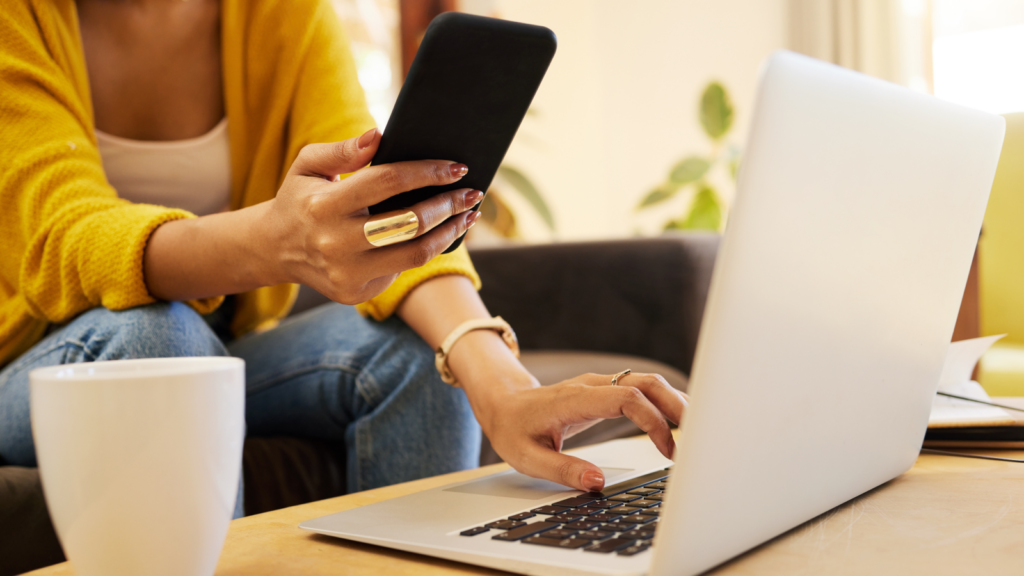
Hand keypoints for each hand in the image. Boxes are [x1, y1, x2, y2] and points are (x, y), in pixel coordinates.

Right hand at [264, 128, 481, 303]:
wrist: (276, 249)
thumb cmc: (302, 198)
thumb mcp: (308, 166)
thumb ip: (342, 150)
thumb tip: (379, 135)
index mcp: (323, 206)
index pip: (387, 182)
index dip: (427, 172)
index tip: (456, 167)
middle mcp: (334, 243)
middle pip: (410, 222)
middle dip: (449, 205)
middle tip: (472, 192)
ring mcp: (346, 273)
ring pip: (416, 254)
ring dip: (450, 232)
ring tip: (468, 215)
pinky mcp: (356, 293)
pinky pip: (403, 269)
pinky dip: (426, 249)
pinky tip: (440, 233)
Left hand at [476, 372, 688, 491]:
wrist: (503, 403)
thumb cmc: (514, 429)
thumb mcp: (527, 458)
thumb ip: (563, 470)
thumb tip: (598, 482)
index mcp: (575, 399)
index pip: (626, 398)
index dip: (652, 421)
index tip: (666, 449)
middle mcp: (592, 386)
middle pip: (646, 382)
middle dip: (676, 405)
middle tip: (700, 436)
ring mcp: (600, 384)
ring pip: (648, 381)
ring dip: (674, 401)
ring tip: (697, 431)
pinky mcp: (606, 390)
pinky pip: (641, 388)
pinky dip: (663, 401)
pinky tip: (677, 422)